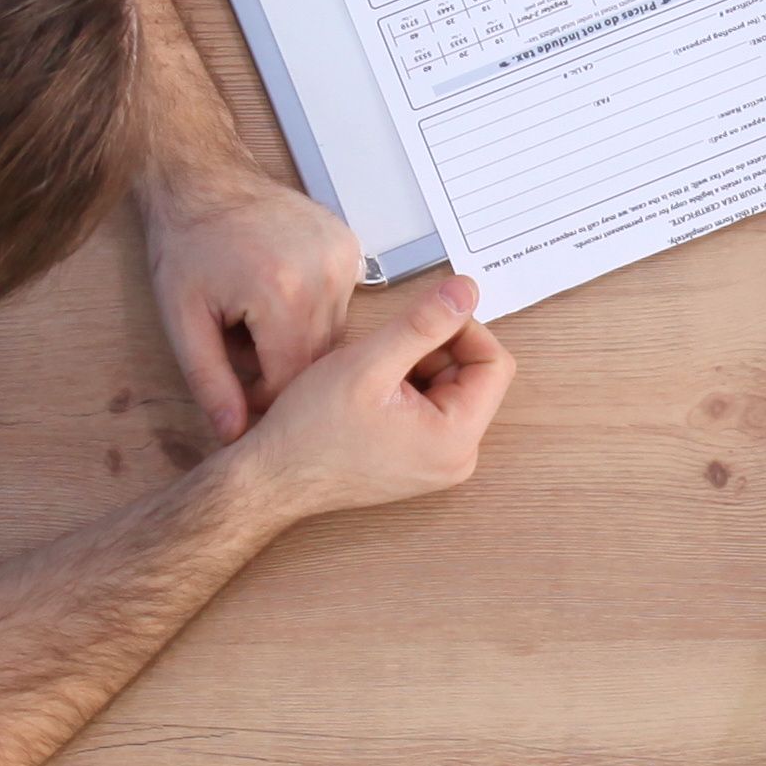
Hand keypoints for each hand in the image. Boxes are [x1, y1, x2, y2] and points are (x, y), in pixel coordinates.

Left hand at [140, 161, 365, 439]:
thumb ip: (209, 380)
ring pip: (333, 335)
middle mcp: (324, 273)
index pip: (291, 381)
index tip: (239, 394)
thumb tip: (233, 432)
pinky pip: (341, 305)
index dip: (263, 399)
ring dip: (298, 342)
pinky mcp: (352, 246)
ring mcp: (344, 256)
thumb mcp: (182, 321)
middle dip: (280, 369)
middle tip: (242, 354)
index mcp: (282, 294)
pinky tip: (279, 295)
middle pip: (317, 360)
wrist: (205, 181)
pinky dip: (312, 313)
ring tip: (258, 321)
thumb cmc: (187, 247)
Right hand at [232, 269, 514, 519]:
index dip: (462, 329)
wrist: (270, 477)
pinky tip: (369, 393)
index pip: (495, 363)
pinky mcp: (419, 460)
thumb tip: (468, 288)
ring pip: (449, 387)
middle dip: (434, 350)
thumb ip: (425, 322)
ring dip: (417, 366)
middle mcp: (458, 458)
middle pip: (474, 375)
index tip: (420, 319)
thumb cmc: (311, 427)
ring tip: (370, 375)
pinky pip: (431, 407)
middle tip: (383, 352)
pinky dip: (406, 387)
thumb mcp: (370, 362)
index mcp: (457, 438)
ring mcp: (439, 462)